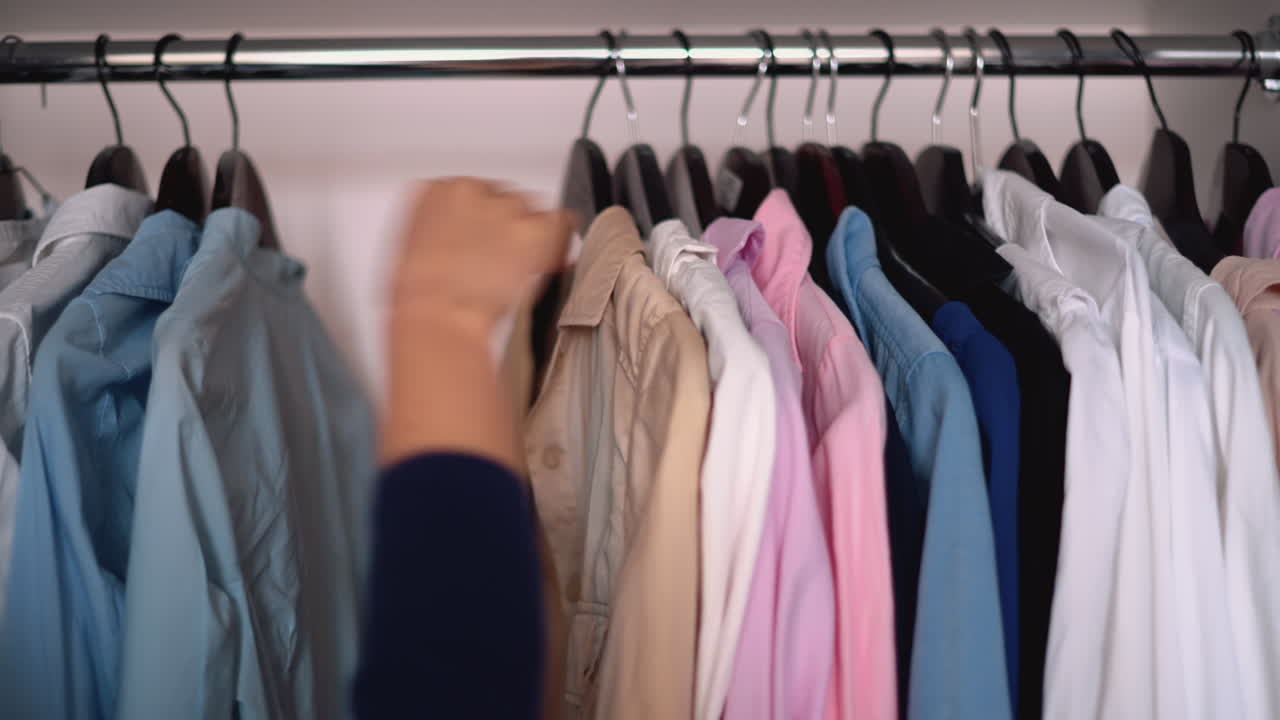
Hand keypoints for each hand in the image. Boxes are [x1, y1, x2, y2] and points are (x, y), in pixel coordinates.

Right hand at [381, 178, 571, 468]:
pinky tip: (548, 258)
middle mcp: (471, 190)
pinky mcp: (535, 228)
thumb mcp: (419, 249)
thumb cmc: (423, 296)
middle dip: (506, 225)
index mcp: (436, 190)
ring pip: (531, 208)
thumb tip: (465, 238)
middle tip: (501, 259)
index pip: (472, 189)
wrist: (439, 314)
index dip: (482, 219)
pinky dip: (559, 240)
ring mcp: (506, 208)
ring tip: (517, 265)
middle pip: (503, 196)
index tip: (483, 239)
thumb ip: (445, 230)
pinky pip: (560, 222)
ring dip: (529, 232)